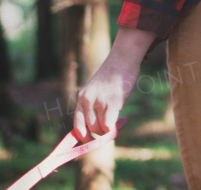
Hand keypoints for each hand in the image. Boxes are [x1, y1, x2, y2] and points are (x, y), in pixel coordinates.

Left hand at [71, 26, 154, 141]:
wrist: (122, 59)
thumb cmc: (112, 76)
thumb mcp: (96, 89)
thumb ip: (94, 106)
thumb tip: (97, 129)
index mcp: (81, 98)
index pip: (76, 127)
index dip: (84, 138)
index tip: (93, 141)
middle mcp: (87, 101)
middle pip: (91, 130)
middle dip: (102, 133)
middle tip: (113, 126)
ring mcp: (99, 102)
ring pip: (100, 129)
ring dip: (111, 130)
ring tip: (120, 120)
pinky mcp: (112, 102)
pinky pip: (109, 126)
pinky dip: (116, 128)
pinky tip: (123, 120)